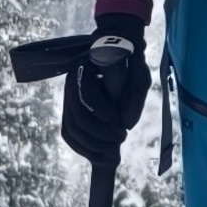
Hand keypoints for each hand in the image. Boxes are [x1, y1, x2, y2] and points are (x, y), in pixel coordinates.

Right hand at [60, 15, 149, 163]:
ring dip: (92, 146)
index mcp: (85, 68)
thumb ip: (134, 96)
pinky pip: (70, 134)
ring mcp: (68, 96)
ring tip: (113, 152)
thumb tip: (124, 123)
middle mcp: (71, 82)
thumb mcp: (138, 75)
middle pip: (77, 120)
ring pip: (71, 130)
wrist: (116, 52)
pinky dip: (83, 148)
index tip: (123, 128)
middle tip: (121, 140)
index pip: (88, 98)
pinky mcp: (70, 109)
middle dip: (100, 136)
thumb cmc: (130, 63)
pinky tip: (100, 153)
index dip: (105, 117)